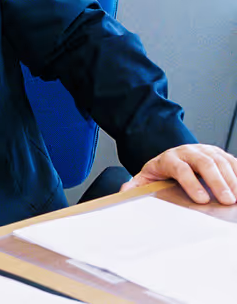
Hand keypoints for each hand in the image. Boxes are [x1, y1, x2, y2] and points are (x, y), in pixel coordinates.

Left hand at [121, 144, 236, 203]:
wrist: (172, 156)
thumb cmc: (162, 171)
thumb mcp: (146, 178)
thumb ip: (136, 185)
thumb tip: (125, 191)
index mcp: (169, 158)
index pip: (180, 168)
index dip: (191, 183)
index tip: (202, 199)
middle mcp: (188, 151)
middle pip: (204, 163)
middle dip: (217, 182)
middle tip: (227, 200)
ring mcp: (205, 150)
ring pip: (220, 161)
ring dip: (232, 179)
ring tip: (236, 197)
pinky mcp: (219, 153)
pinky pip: (232, 161)